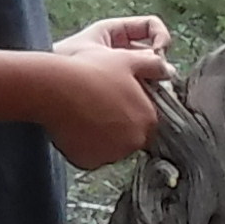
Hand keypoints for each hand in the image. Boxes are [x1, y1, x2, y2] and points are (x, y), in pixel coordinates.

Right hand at [42, 21, 172, 167]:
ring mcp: (111, 154)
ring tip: (84, 115)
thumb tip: (169, 71)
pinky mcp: (89, 162)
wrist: (55, 87)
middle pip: (130, 137)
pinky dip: (84, 147)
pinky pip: (90, 157)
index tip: (115, 102)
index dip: (131, 111)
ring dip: (102, 137)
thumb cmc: (91, 71)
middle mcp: (134, 141)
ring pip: (110, 148)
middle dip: (118, 126)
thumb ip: (154, 67)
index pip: (147, 121)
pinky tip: (75, 128)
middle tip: (97, 107)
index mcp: (148, 119)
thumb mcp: (128, 61)